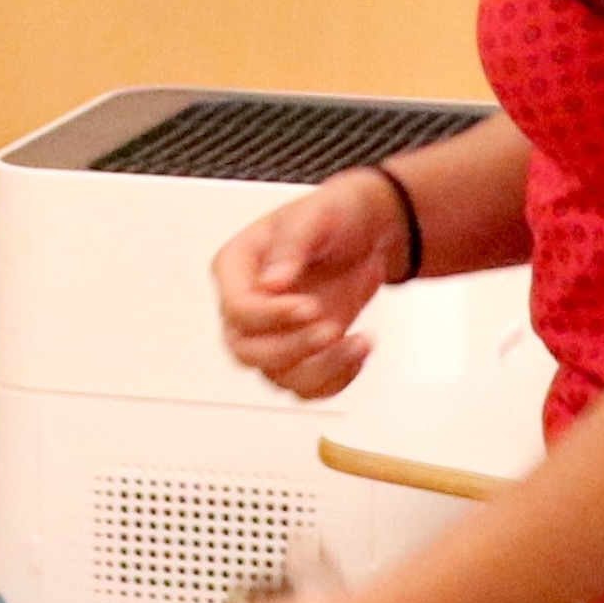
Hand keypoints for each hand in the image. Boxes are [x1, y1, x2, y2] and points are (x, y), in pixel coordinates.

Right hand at [210, 168, 411, 401]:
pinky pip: (306, 387)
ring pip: (277, 375)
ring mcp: (271, 335)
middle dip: (292, 348)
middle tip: (331, 329)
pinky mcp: (299, 354)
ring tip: (359, 342)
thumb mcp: (316, 215)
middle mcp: (246, 306)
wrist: (367, 233)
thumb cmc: (335, 216)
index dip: (270, 316)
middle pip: (246, 350)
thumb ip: (291, 245)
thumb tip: (271, 283)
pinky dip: (335, 380)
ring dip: (321, 368)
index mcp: (237, 267)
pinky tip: (358, 350)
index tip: (309, 307)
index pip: (236, 308)